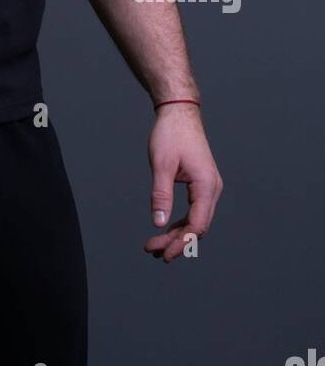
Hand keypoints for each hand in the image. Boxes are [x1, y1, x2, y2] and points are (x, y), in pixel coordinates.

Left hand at [143, 102, 223, 261]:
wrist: (179, 112)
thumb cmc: (171, 134)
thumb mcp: (161, 164)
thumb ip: (161, 194)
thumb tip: (158, 223)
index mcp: (206, 185)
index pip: (197, 224)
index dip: (181, 242)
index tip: (164, 253)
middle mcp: (212, 188)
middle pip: (197, 226)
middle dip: (176, 241)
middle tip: (153, 251)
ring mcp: (208, 187)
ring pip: (195, 219)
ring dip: (177, 234)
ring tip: (155, 246)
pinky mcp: (201, 184)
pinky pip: (193, 210)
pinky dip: (179, 221)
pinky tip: (166, 230)